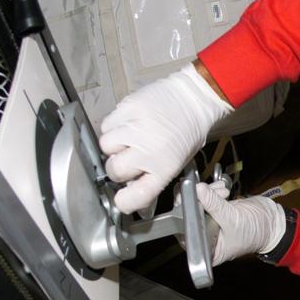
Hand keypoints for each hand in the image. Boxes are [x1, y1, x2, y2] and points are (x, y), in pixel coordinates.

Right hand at [99, 63, 232, 213]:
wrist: (194, 99)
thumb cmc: (188, 132)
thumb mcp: (176, 162)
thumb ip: (152, 177)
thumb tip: (129, 188)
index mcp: (164, 168)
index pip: (135, 196)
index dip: (124, 201)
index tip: (122, 198)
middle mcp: (148, 150)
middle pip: (114, 170)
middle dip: (117, 168)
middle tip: (127, 159)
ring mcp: (136, 128)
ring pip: (105, 146)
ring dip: (113, 146)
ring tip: (127, 138)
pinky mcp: (128, 108)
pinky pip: (107, 124)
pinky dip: (113, 127)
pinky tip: (127, 124)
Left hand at [195, 180, 287, 265]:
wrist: (272, 223)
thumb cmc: (255, 232)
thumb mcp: (233, 219)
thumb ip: (214, 205)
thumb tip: (198, 189)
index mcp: (208, 250)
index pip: (187, 234)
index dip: (183, 217)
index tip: (186, 200)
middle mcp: (205, 238)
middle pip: (188, 217)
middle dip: (195, 200)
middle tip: (200, 189)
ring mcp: (209, 223)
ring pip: (197, 204)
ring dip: (207, 192)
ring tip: (222, 192)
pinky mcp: (215, 210)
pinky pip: (206, 198)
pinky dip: (212, 190)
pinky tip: (222, 189)